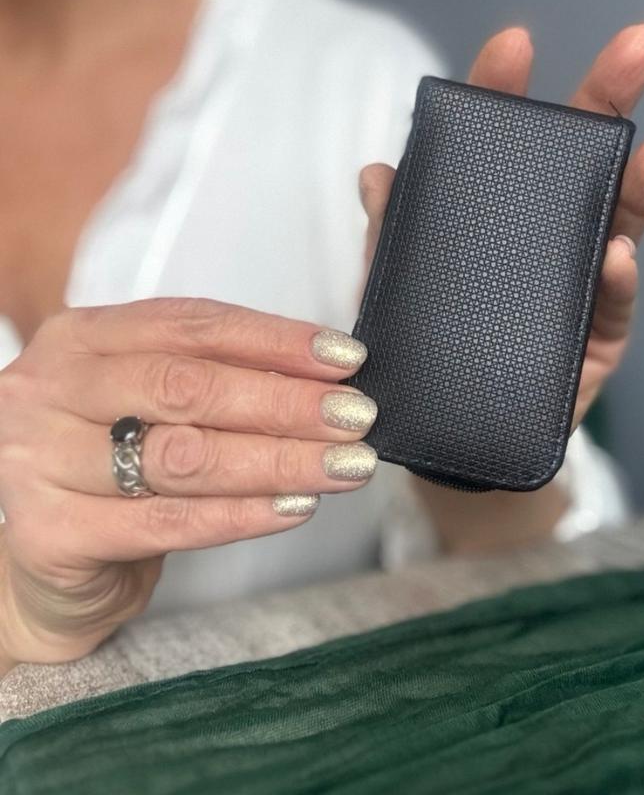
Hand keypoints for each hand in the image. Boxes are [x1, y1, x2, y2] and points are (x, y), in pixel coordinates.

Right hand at [0, 300, 377, 666]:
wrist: (47, 566)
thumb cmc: (110, 471)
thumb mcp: (149, 405)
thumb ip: (215, 379)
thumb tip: (323, 377)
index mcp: (80, 338)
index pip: (193, 324)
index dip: (277, 340)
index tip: (345, 358)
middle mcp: (50, 390)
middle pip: (189, 386)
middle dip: (286, 402)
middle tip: (356, 416)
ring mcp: (41, 461)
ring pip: (185, 456)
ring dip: (279, 459)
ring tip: (343, 464)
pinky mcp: (50, 534)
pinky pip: (168, 522)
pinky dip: (243, 514)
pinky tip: (295, 506)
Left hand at [360, 23, 643, 429]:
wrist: (455, 442)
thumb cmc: (430, 353)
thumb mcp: (399, 293)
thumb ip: (392, 237)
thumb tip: (377, 174)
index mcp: (496, 214)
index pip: (502, 142)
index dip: (505, 94)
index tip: (512, 46)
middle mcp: (546, 237)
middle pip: (580, 161)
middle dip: (608, 98)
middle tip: (640, 45)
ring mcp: (580, 284)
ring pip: (618, 224)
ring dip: (641, 187)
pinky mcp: (597, 341)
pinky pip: (611, 307)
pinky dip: (616, 281)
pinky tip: (616, 257)